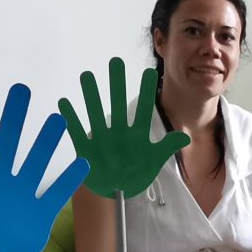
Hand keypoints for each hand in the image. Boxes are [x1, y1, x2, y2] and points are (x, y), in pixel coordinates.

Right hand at [60, 58, 188, 199]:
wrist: (116, 190)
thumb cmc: (136, 173)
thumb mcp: (154, 162)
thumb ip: (167, 148)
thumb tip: (186, 136)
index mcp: (137, 134)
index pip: (144, 110)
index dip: (147, 92)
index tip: (150, 73)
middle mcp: (119, 131)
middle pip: (118, 104)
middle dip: (117, 84)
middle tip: (116, 61)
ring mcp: (103, 138)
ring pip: (96, 113)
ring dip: (91, 95)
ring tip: (87, 75)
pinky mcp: (87, 149)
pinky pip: (77, 132)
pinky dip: (70, 120)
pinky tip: (65, 104)